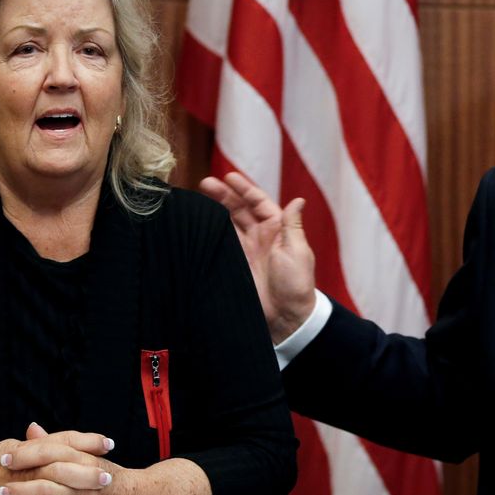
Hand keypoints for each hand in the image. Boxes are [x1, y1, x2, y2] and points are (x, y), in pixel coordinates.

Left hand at [0, 424, 212, 494]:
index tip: (5, 457)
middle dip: (21, 481)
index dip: (27, 454)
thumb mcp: (85, 453)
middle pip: (50, 478)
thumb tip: (32, 429)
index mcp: (84, 459)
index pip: (52, 452)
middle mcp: (85, 481)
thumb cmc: (107, 475)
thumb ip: (56, 442)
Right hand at [200, 171, 316, 341]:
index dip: (244, 189)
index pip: (258, 202)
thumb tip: (299, 200)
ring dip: (213, 211)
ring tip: (196, 200)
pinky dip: (208, 234)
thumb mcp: (298, 252)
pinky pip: (218, 245)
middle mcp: (259, 237)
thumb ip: (292, 226)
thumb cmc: (296, 285)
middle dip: (223, 195)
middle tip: (205, 183)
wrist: (285, 317)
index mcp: (276, 230)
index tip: (229, 176)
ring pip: (226, 224)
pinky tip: (197, 225)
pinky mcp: (233, 265)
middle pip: (239, 210)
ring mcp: (244, 251)